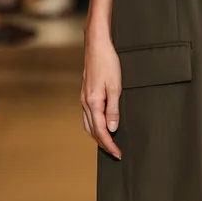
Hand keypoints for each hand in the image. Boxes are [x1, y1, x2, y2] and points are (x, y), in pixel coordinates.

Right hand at [81, 31, 122, 158]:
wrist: (97, 46)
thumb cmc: (108, 63)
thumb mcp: (115, 87)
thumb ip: (113, 110)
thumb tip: (112, 128)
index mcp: (93, 102)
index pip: (100, 130)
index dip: (109, 144)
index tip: (117, 153)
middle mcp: (86, 102)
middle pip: (92, 130)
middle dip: (103, 143)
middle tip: (114, 153)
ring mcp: (84, 98)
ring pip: (88, 124)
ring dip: (97, 136)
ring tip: (108, 143)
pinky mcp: (85, 94)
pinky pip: (88, 116)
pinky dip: (94, 125)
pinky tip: (101, 126)